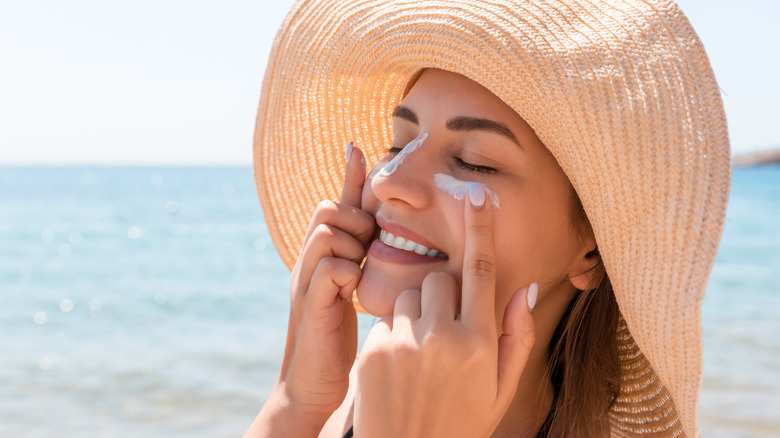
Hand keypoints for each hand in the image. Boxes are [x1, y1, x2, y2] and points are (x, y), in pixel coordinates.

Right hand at [249, 144, 374, 435]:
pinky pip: (329, 267)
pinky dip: (346, 272)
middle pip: (327, 209)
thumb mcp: (351, 290)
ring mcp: (306, 281)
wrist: (312, 384)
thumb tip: (380, 233)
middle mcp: (309, 261)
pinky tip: (354, 291)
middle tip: (367, 246)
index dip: (349, 176)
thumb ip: (361, 259)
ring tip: (359, 270)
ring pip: (327, 232)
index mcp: (322, 255)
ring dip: (351, 244)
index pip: (335, 204)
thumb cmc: (337, 336)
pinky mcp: (310, 305)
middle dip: (354, 219)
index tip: (359, 146)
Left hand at [354, 182, 536, 436]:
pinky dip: (394, 335)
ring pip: (410, 297)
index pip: (481, 271)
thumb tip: (527, 286)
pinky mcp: (374, 351)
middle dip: (442, 295)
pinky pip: (387, 321)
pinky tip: (399, 371)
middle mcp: (443, 338)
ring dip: (417, 315)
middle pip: (439, 280)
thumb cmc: (462, 423)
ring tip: (420, 358)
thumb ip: (518, 336)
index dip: (480, 228)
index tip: (477, 194)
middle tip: (444, 332)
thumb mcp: (501, 389)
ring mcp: (405, 344)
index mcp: (480, 343)